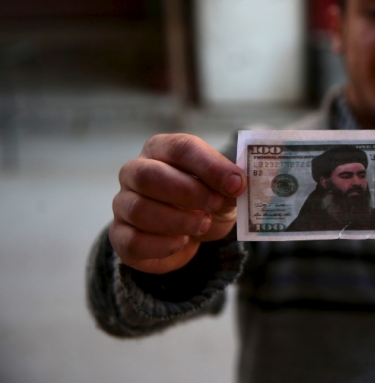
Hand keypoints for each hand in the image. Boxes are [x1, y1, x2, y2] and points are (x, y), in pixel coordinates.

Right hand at [110, 134, 245, 273]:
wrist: (195, 233)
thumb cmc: (207, 199)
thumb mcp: (225, 188)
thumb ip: (230, 182)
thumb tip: (236, 184)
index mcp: (162, 149)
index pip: (181, 148)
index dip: (210, 166)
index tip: (236, 184)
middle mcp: (135, 172)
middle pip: (148, 175)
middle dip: (187, 192)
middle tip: (214, 204)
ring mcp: (123, 204)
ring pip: (138, 209)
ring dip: (177, 220)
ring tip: (203, 225)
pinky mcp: (120, 236)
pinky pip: (132, 241)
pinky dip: (162, 245)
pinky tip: (182, 242)